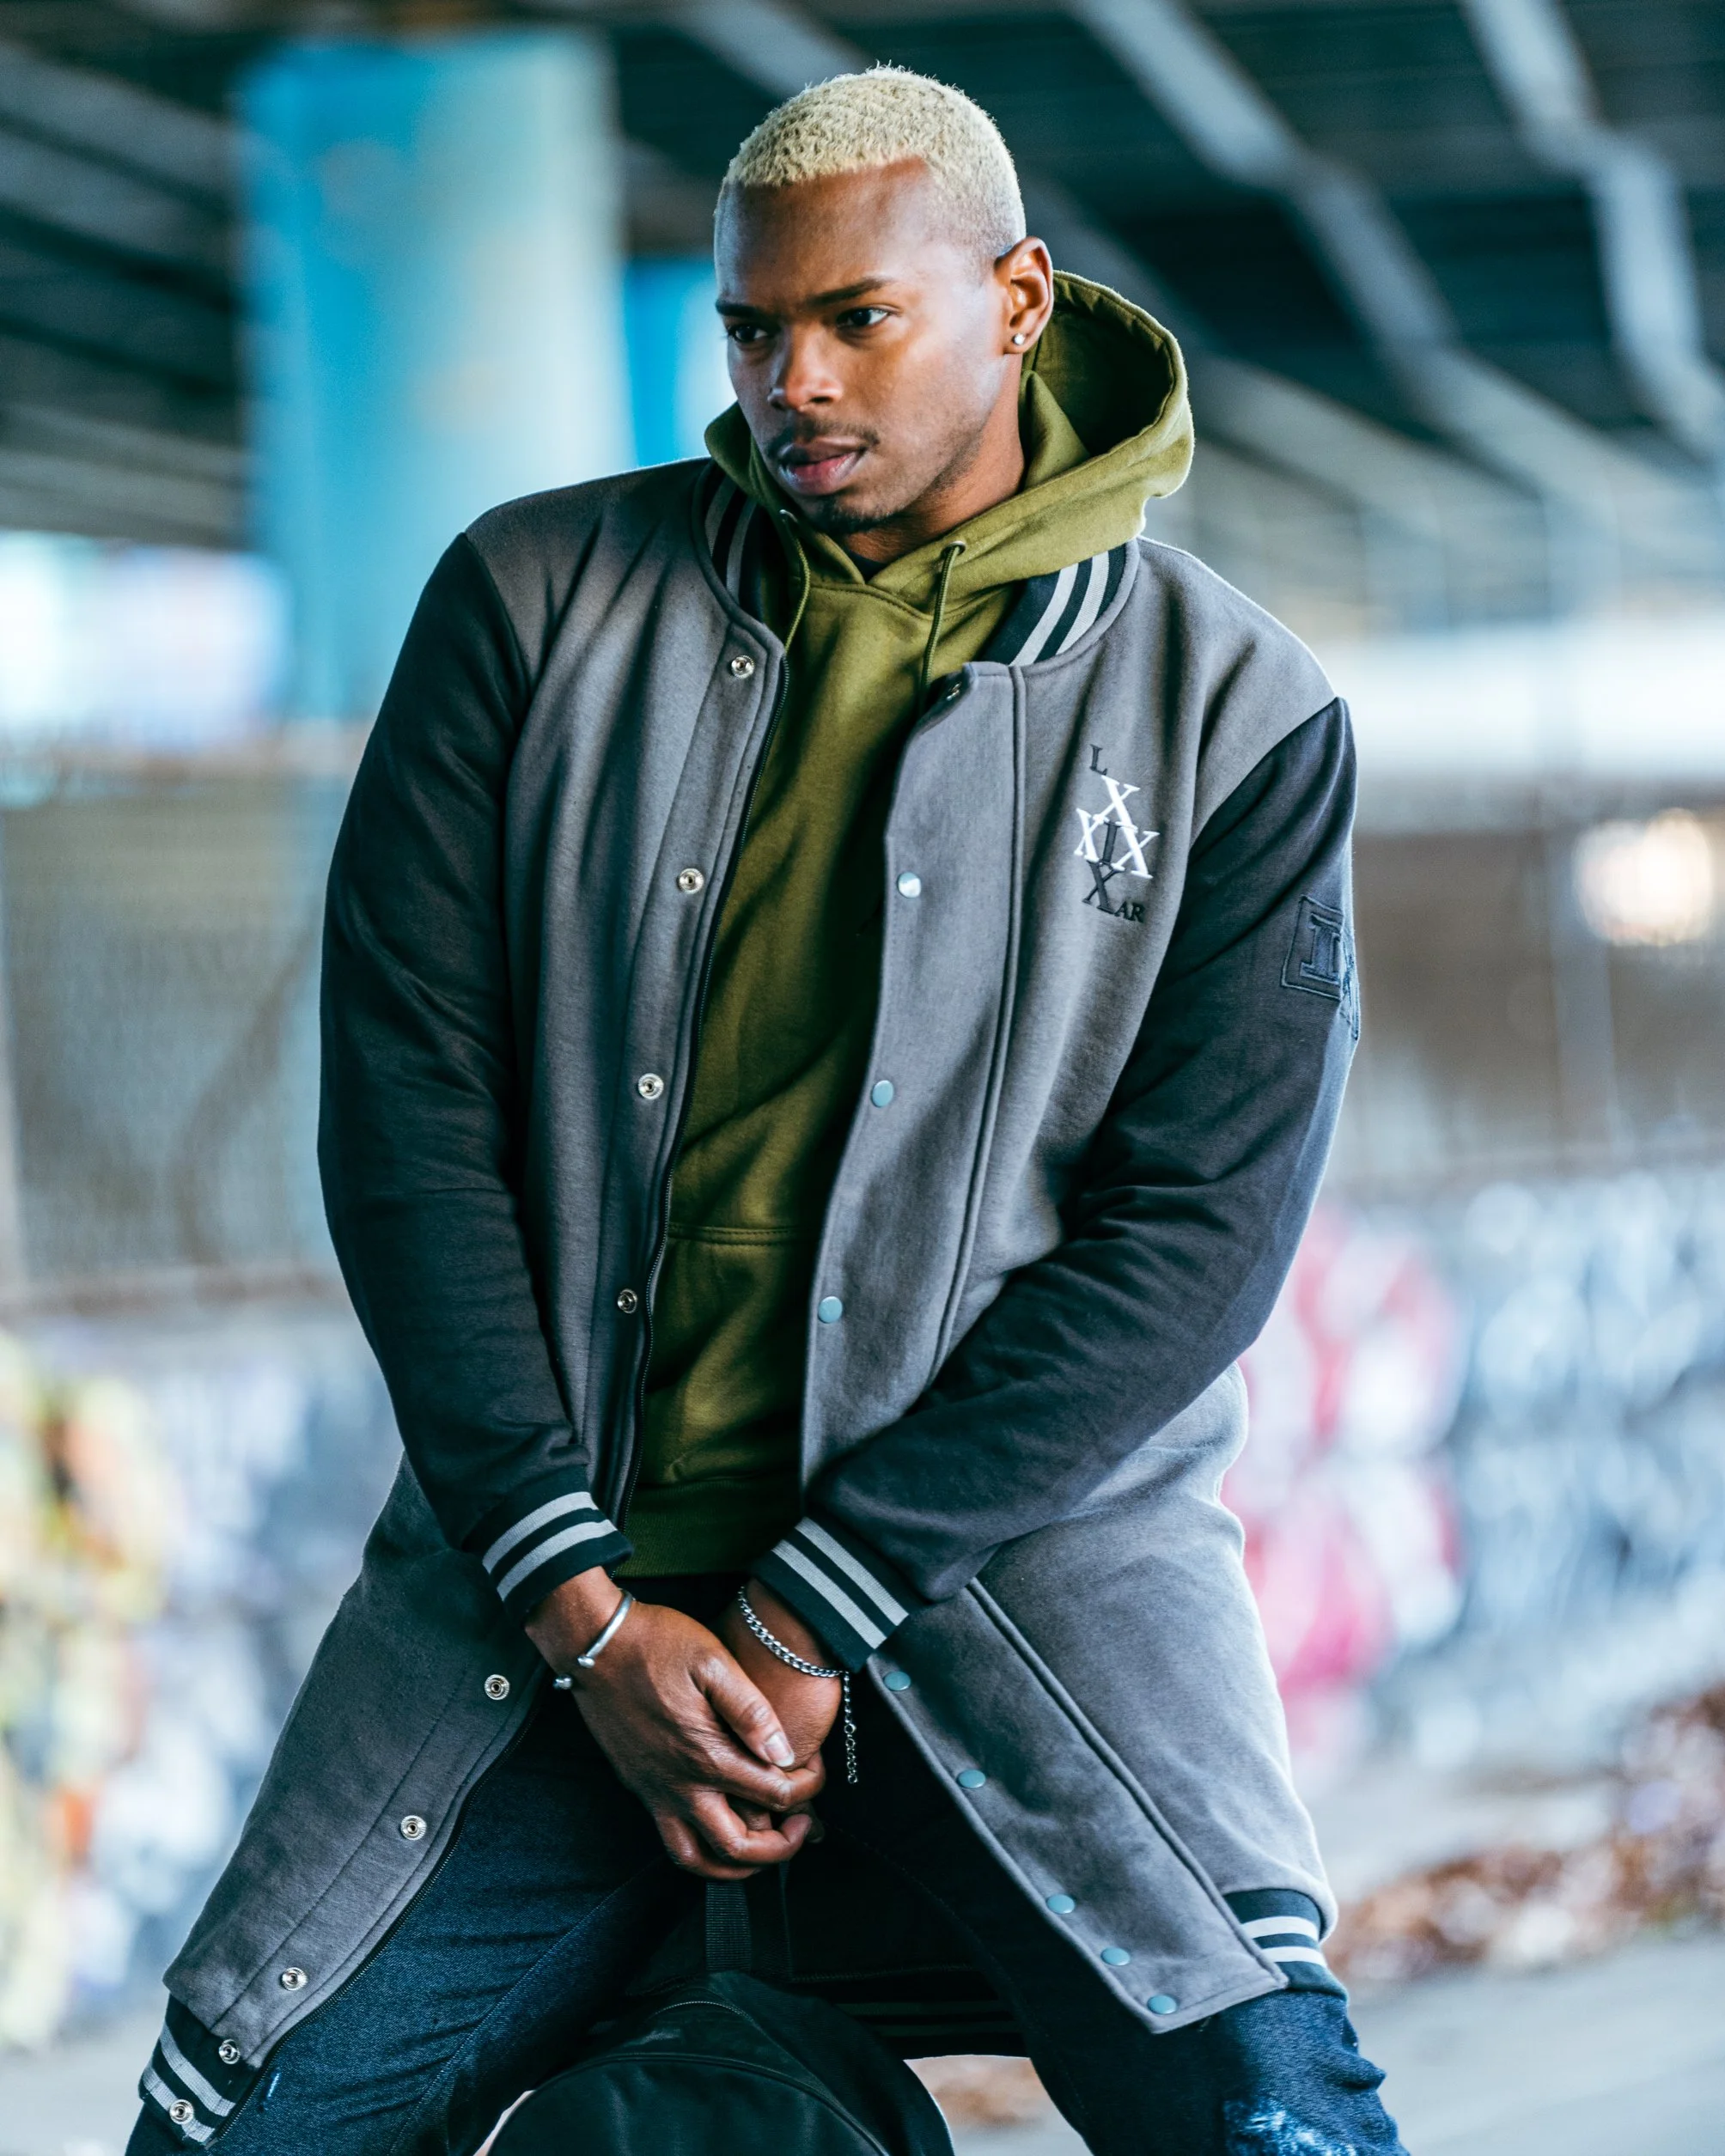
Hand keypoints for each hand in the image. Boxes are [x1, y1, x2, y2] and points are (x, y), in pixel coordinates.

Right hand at [526, 1571, 824, 1880]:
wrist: (595, 1644)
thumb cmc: (656, 1643)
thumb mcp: (713, 1661)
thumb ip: (751, 1711)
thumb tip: (783, 1752)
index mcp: (706, 1754)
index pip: (774, 1795)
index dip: (807, 1787)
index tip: (815, 1768)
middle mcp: (680, 1785)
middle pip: (737, 1848)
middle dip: (779, 1848)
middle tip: (801, 1826)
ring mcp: (655, 1791)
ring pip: (697, 1859)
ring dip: (735, 1866)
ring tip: (762, 1848)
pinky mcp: (639, 1787)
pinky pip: (672, 1840)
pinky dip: (701, 1851)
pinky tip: (718, 1828)